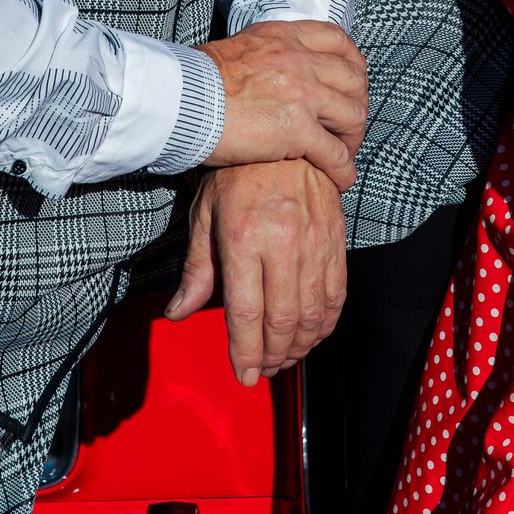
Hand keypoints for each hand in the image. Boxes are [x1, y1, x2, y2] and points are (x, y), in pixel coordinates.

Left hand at [165, 161, 347, 385]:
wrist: (283, 138)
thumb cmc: (235, 176)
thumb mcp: (204, 217)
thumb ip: (196, 271)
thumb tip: (177, 313)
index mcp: (243, 238)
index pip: (247, 313)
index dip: (246, 353)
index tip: (244, 375)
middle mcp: (283, 242)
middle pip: (283, 320)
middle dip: (273, 355)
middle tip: (264, 369)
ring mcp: (315, 241)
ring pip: (313, 314)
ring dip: (300, 346)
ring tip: (284, 357)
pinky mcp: (336, 238)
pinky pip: (335, 294)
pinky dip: (325, 323)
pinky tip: (312, 333)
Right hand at [199, 20, 366, 191]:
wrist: (179, 99)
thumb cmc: (194, 81)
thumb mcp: (237, 50)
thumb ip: (264, 57)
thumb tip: (266, 70)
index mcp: (284, 37)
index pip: (337, 41)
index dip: (353, 65)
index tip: (352, 84)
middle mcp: (299, 60)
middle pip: (353, 79)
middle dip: (357, 104)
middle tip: (349, 126)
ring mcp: (302, 93)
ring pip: (352, 115)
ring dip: (353, 138)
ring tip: (345, 153)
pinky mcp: (297, 129)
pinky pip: (335, 153)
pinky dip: (344, 168)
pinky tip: (341, 179)